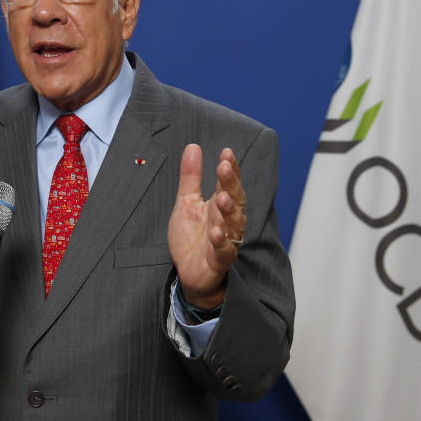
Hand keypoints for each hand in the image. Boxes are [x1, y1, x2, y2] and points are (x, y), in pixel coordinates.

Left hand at [168, 144, 246, 307]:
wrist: (189, 273)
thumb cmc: (191, 238)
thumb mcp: (186, 203)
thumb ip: (190, 177)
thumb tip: (193, 147)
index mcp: (219, 205)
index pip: (228, 183)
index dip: (229, 169)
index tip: (226, 153)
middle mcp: (226, 221)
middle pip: (234, 200)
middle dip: (230, 184)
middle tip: (224, 168)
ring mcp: (225, 240)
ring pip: (233, 224)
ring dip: (229, 211)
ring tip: (223, 198)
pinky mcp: (219, 260)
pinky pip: (224, 250)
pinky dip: (222, 242)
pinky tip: (217, 233)